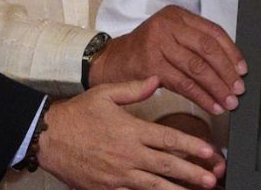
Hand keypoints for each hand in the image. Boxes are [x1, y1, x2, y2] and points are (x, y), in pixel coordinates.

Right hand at [35, 78, 221, 189]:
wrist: (47, 138)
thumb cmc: (76, 115)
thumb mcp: (104, 94)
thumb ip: (133, 89)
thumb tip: (156, 80)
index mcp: (131, 130)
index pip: (169, 139)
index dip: (192, 146)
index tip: (210, 151)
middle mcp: (128, 154)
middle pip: (167, 165)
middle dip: (193, 173)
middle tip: (213, 178)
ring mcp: (118, 175)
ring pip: (154, 186)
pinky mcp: (107, 189)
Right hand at [88, 5, 245, 114]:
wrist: (111, 60)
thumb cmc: (145, 50)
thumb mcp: (170, 35)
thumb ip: (194, 42)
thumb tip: (230, 66)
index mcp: (177, 15)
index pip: (213, 31)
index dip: (231, 52)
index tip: (242, 70)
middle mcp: (167, 26)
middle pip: (207, 49)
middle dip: (226, 72)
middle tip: (238, 89)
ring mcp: (158, 45)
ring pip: (197, 68)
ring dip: (216, 88)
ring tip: (228, 101)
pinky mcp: (151, 66)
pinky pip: (183, 84)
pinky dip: (201, 97)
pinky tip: (211, 105)